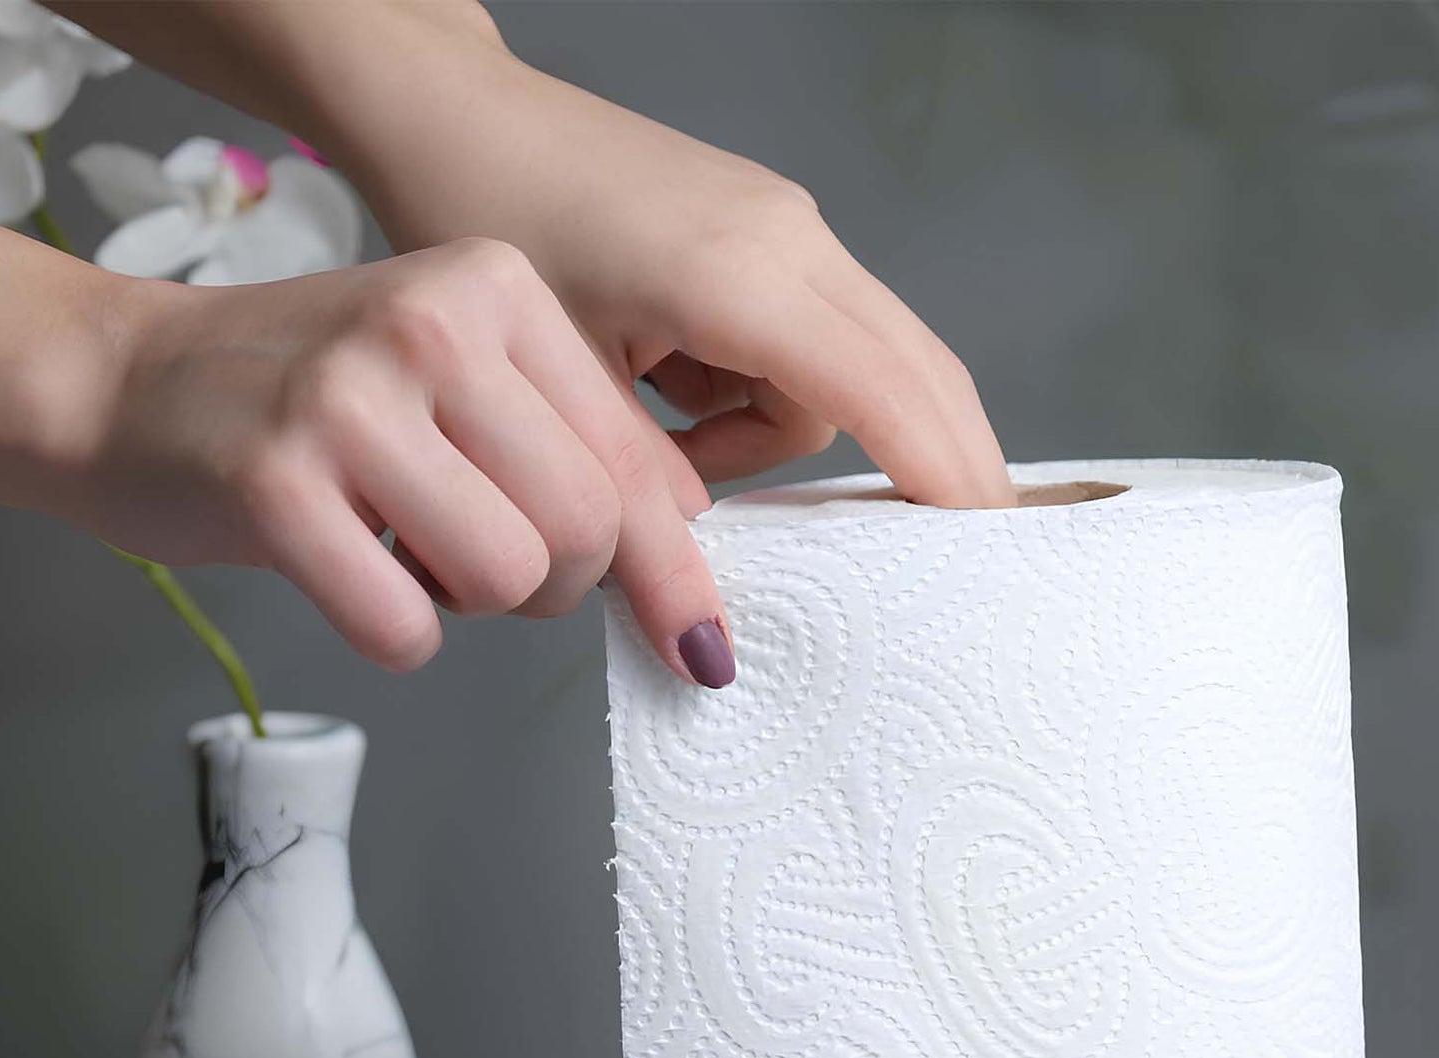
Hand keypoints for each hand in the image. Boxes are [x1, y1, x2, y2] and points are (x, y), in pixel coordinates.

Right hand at [89, 238, 736, 680]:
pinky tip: (353, 572)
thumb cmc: (316, 397)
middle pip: (589, 529)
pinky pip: (408, 627)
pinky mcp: (274, 484)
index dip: (668, 572)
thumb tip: (691, 547)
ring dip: (474, 604)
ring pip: (513, 578)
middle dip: (557, 585)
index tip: (696, 644)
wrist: (123, 382)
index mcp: (496, 290)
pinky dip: (396, 632)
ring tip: (414, 553)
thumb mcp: (462, 380)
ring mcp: (347, 399)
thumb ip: (578, 446)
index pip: (634, 462)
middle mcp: (430, 324)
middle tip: (484, 561)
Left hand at [329, 39, 1015, 510]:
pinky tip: (680, 395)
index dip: (938, 472)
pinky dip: (771, 395)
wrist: (455, 113)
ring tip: (681, 445)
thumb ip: (648, 483)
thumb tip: (704, 562)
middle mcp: (790, 240)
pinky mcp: (767, 230)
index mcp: (740, 275)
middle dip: (943, 458)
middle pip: (918, 370)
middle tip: (970, 543)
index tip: (982, 541)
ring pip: (861, 365)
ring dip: (793, 434)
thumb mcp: (564, 382)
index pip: (880, 391)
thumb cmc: (489, 223)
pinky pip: (816, 339)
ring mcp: (786, 227)